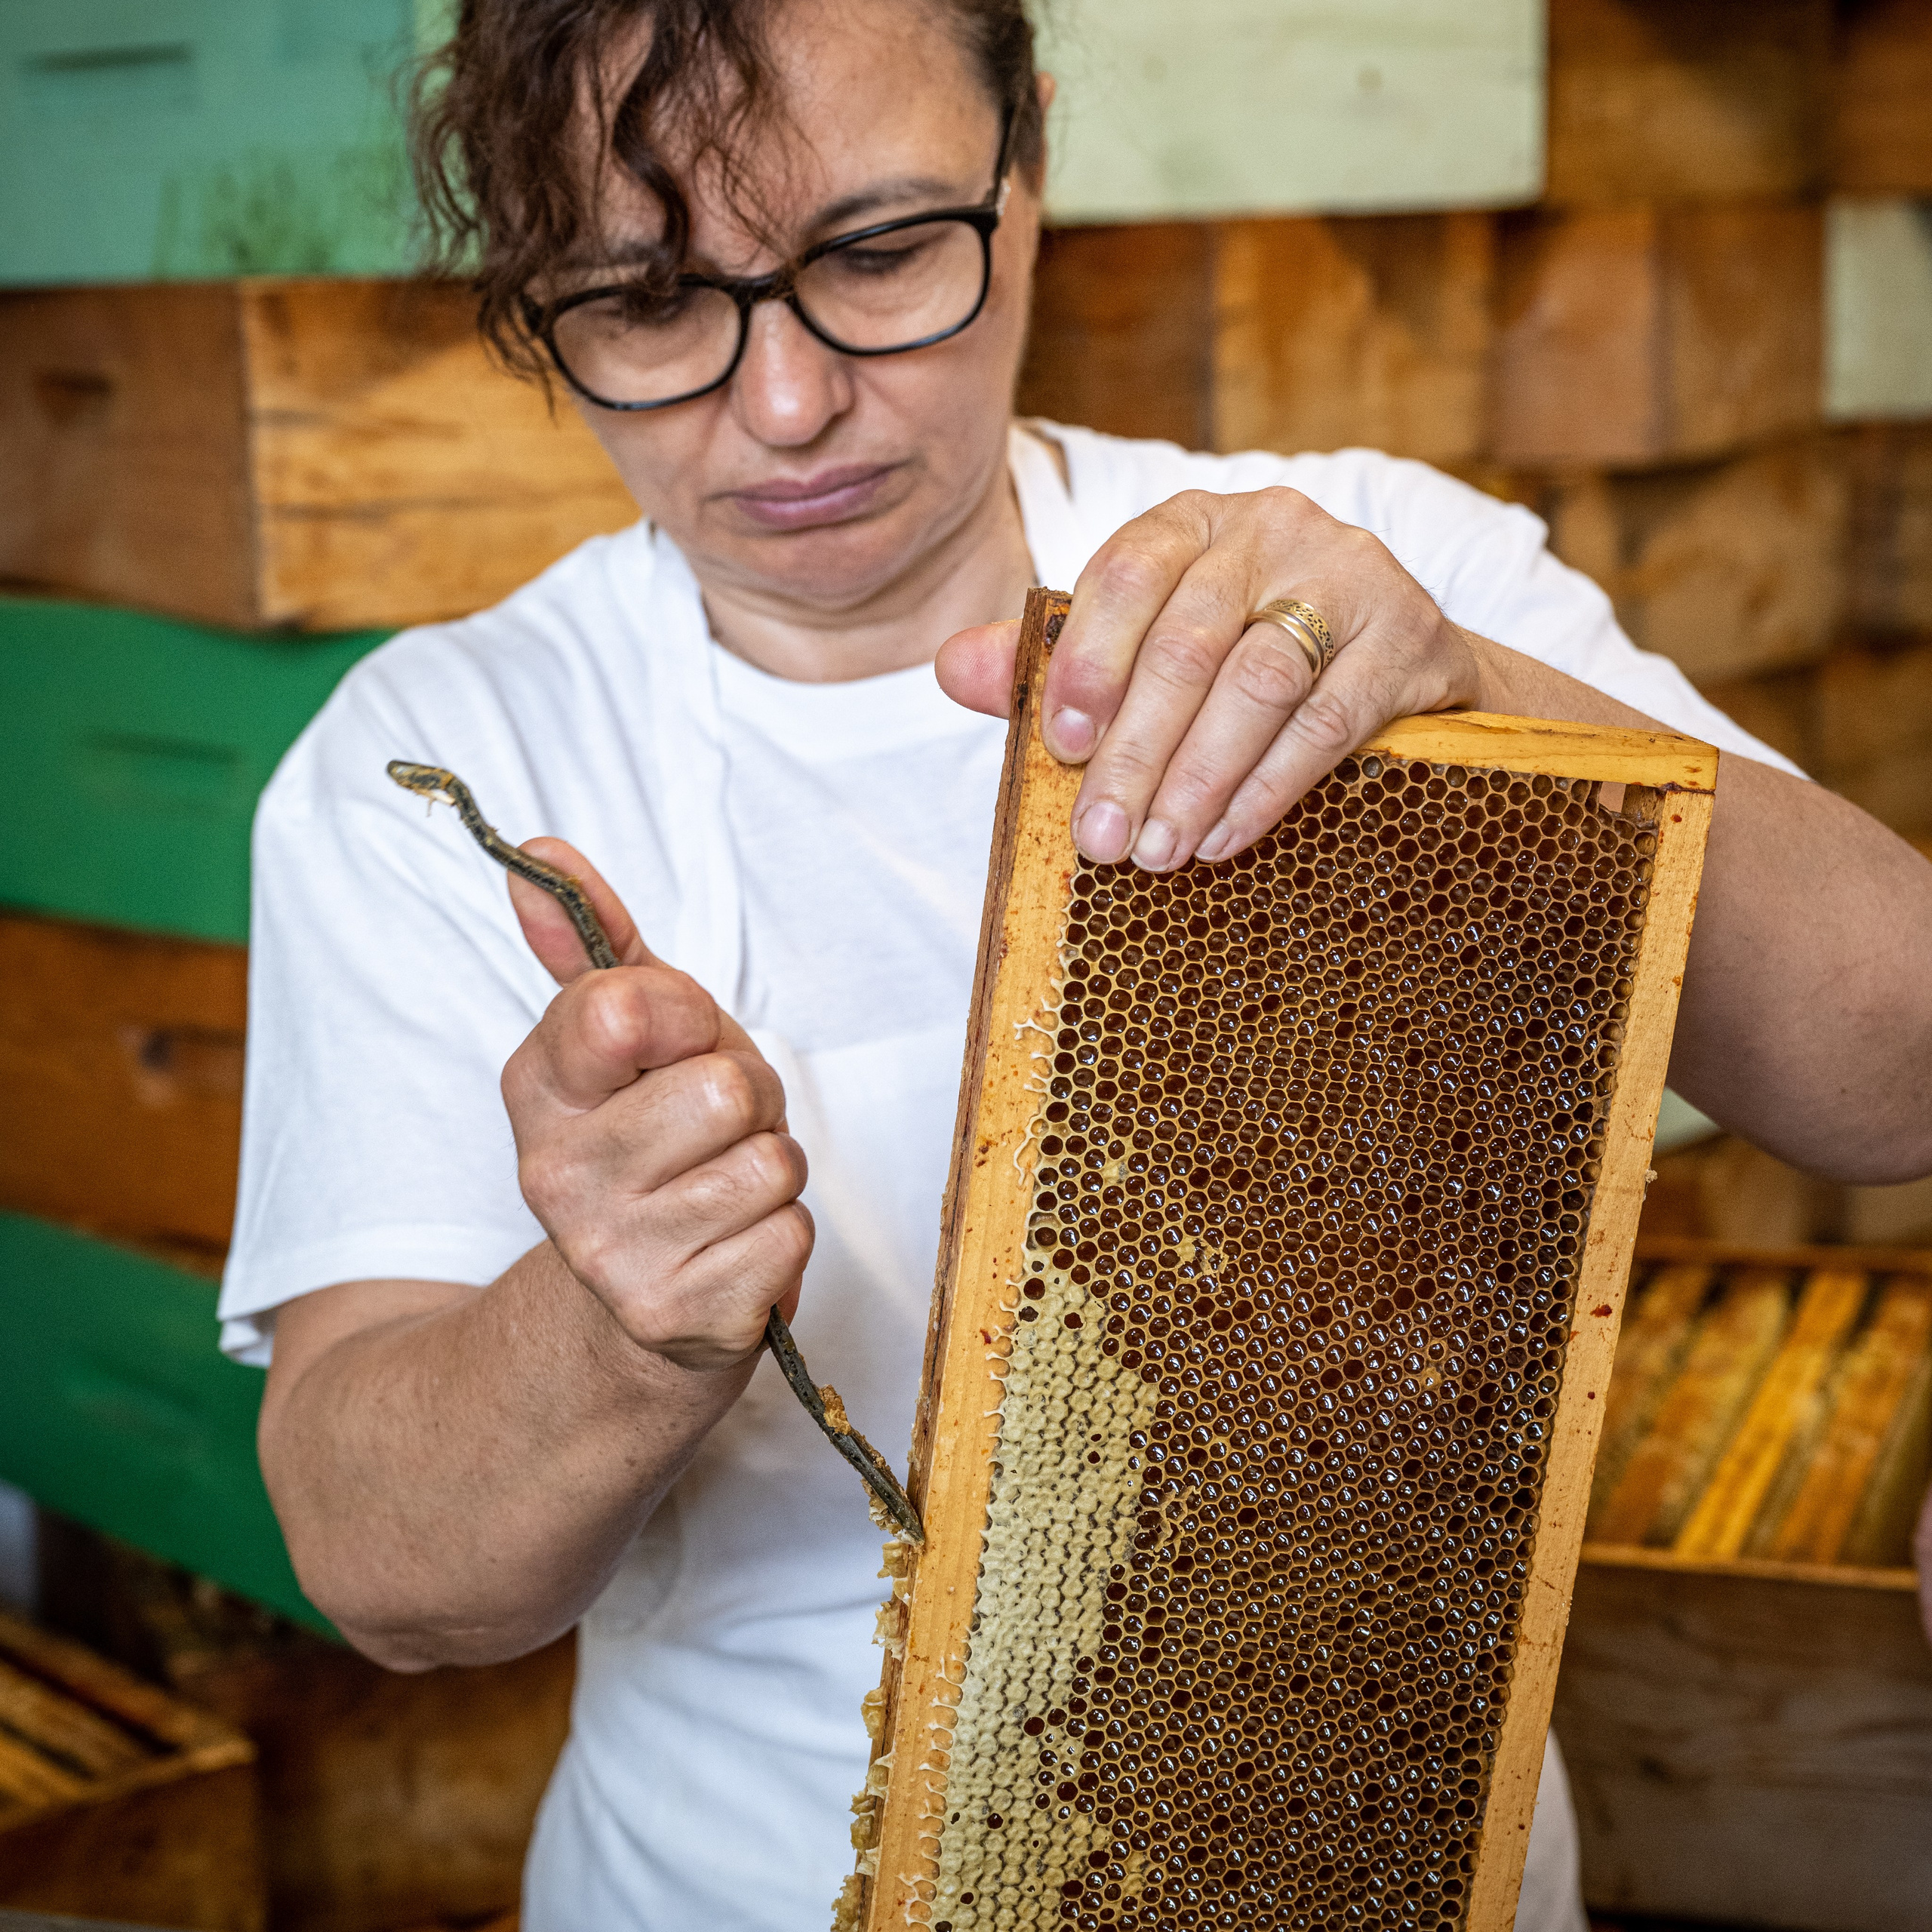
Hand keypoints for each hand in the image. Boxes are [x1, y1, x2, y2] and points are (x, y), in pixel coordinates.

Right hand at [499, 841, 812, 1371]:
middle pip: (726, 1089)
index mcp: (539, 1089)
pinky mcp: (675, 1315)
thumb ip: (590, 939)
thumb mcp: (622, 1037)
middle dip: (752, 1098)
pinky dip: (783, 1237)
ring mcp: (611, 1253)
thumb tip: (540, 851)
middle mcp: (557, 1174)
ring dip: (772, 1168)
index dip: (687, 1016)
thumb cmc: (656, 1142)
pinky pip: (789, 1235)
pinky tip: (734, 1244)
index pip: (623, 1007)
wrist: (641, 1303)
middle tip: (718, 1128)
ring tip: (725, 1185)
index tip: (676, 1043)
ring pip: (769, 1163)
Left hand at [938, 487, 1482, 867]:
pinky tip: (1224, 838)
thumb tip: (951, 668)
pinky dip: (1267, 788)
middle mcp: (1272, 527)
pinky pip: (1328, 719)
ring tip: (1157, 852)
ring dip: (1198, 779)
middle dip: (1135, 752)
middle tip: (1099, 840)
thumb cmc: (1245, 661)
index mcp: (1193, 521)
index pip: (1126, 571)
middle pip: (1188, 641)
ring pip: (1258, 681)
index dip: (1088, 661)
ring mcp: (1351, 573)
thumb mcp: (1149, 651)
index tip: (1058, 749)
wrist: (1402, 667)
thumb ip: (1055, 662)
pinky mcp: (1408, 635)